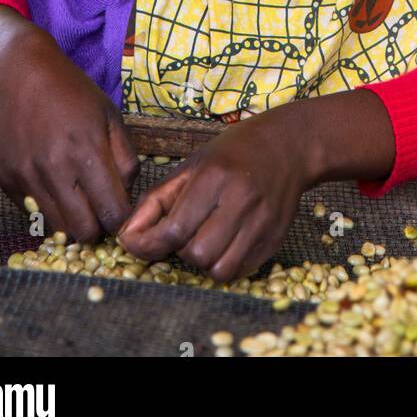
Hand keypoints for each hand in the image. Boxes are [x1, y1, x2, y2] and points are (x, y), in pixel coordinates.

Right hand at [0, 6, 137, 241]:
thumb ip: (125, 160)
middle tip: (100, 212)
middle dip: (98, 228)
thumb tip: (126, 198)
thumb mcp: (111, 116)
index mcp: (87, 150)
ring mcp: (27, 177)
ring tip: (79, 200)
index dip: (122, 220)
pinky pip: (34, 213)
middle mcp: (55, 168)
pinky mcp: (8, 181)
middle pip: (84, 232)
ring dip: (73, 222)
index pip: (112, 213)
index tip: (122, 213)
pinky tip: (53, 183)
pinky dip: (48, 207)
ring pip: (58, 230)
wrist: (21, 74)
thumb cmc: (73, 93)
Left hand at [118, 89, 394, 280]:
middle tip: (185, 230)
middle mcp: (241, 200)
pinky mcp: (275, 238)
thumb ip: (157, 200)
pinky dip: (225, 264)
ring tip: (206, 236)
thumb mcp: (192, 165)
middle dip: (182, 248)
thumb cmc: (234, 152)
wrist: (290, 145)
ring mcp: (262, 221)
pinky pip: (240, 271)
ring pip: (218, 269)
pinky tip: (226, 241)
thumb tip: (126, 237)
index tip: (135, 243)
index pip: (174, 229)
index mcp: (214, 176)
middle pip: (196, 253)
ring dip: (204, 260)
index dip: (148, 243)